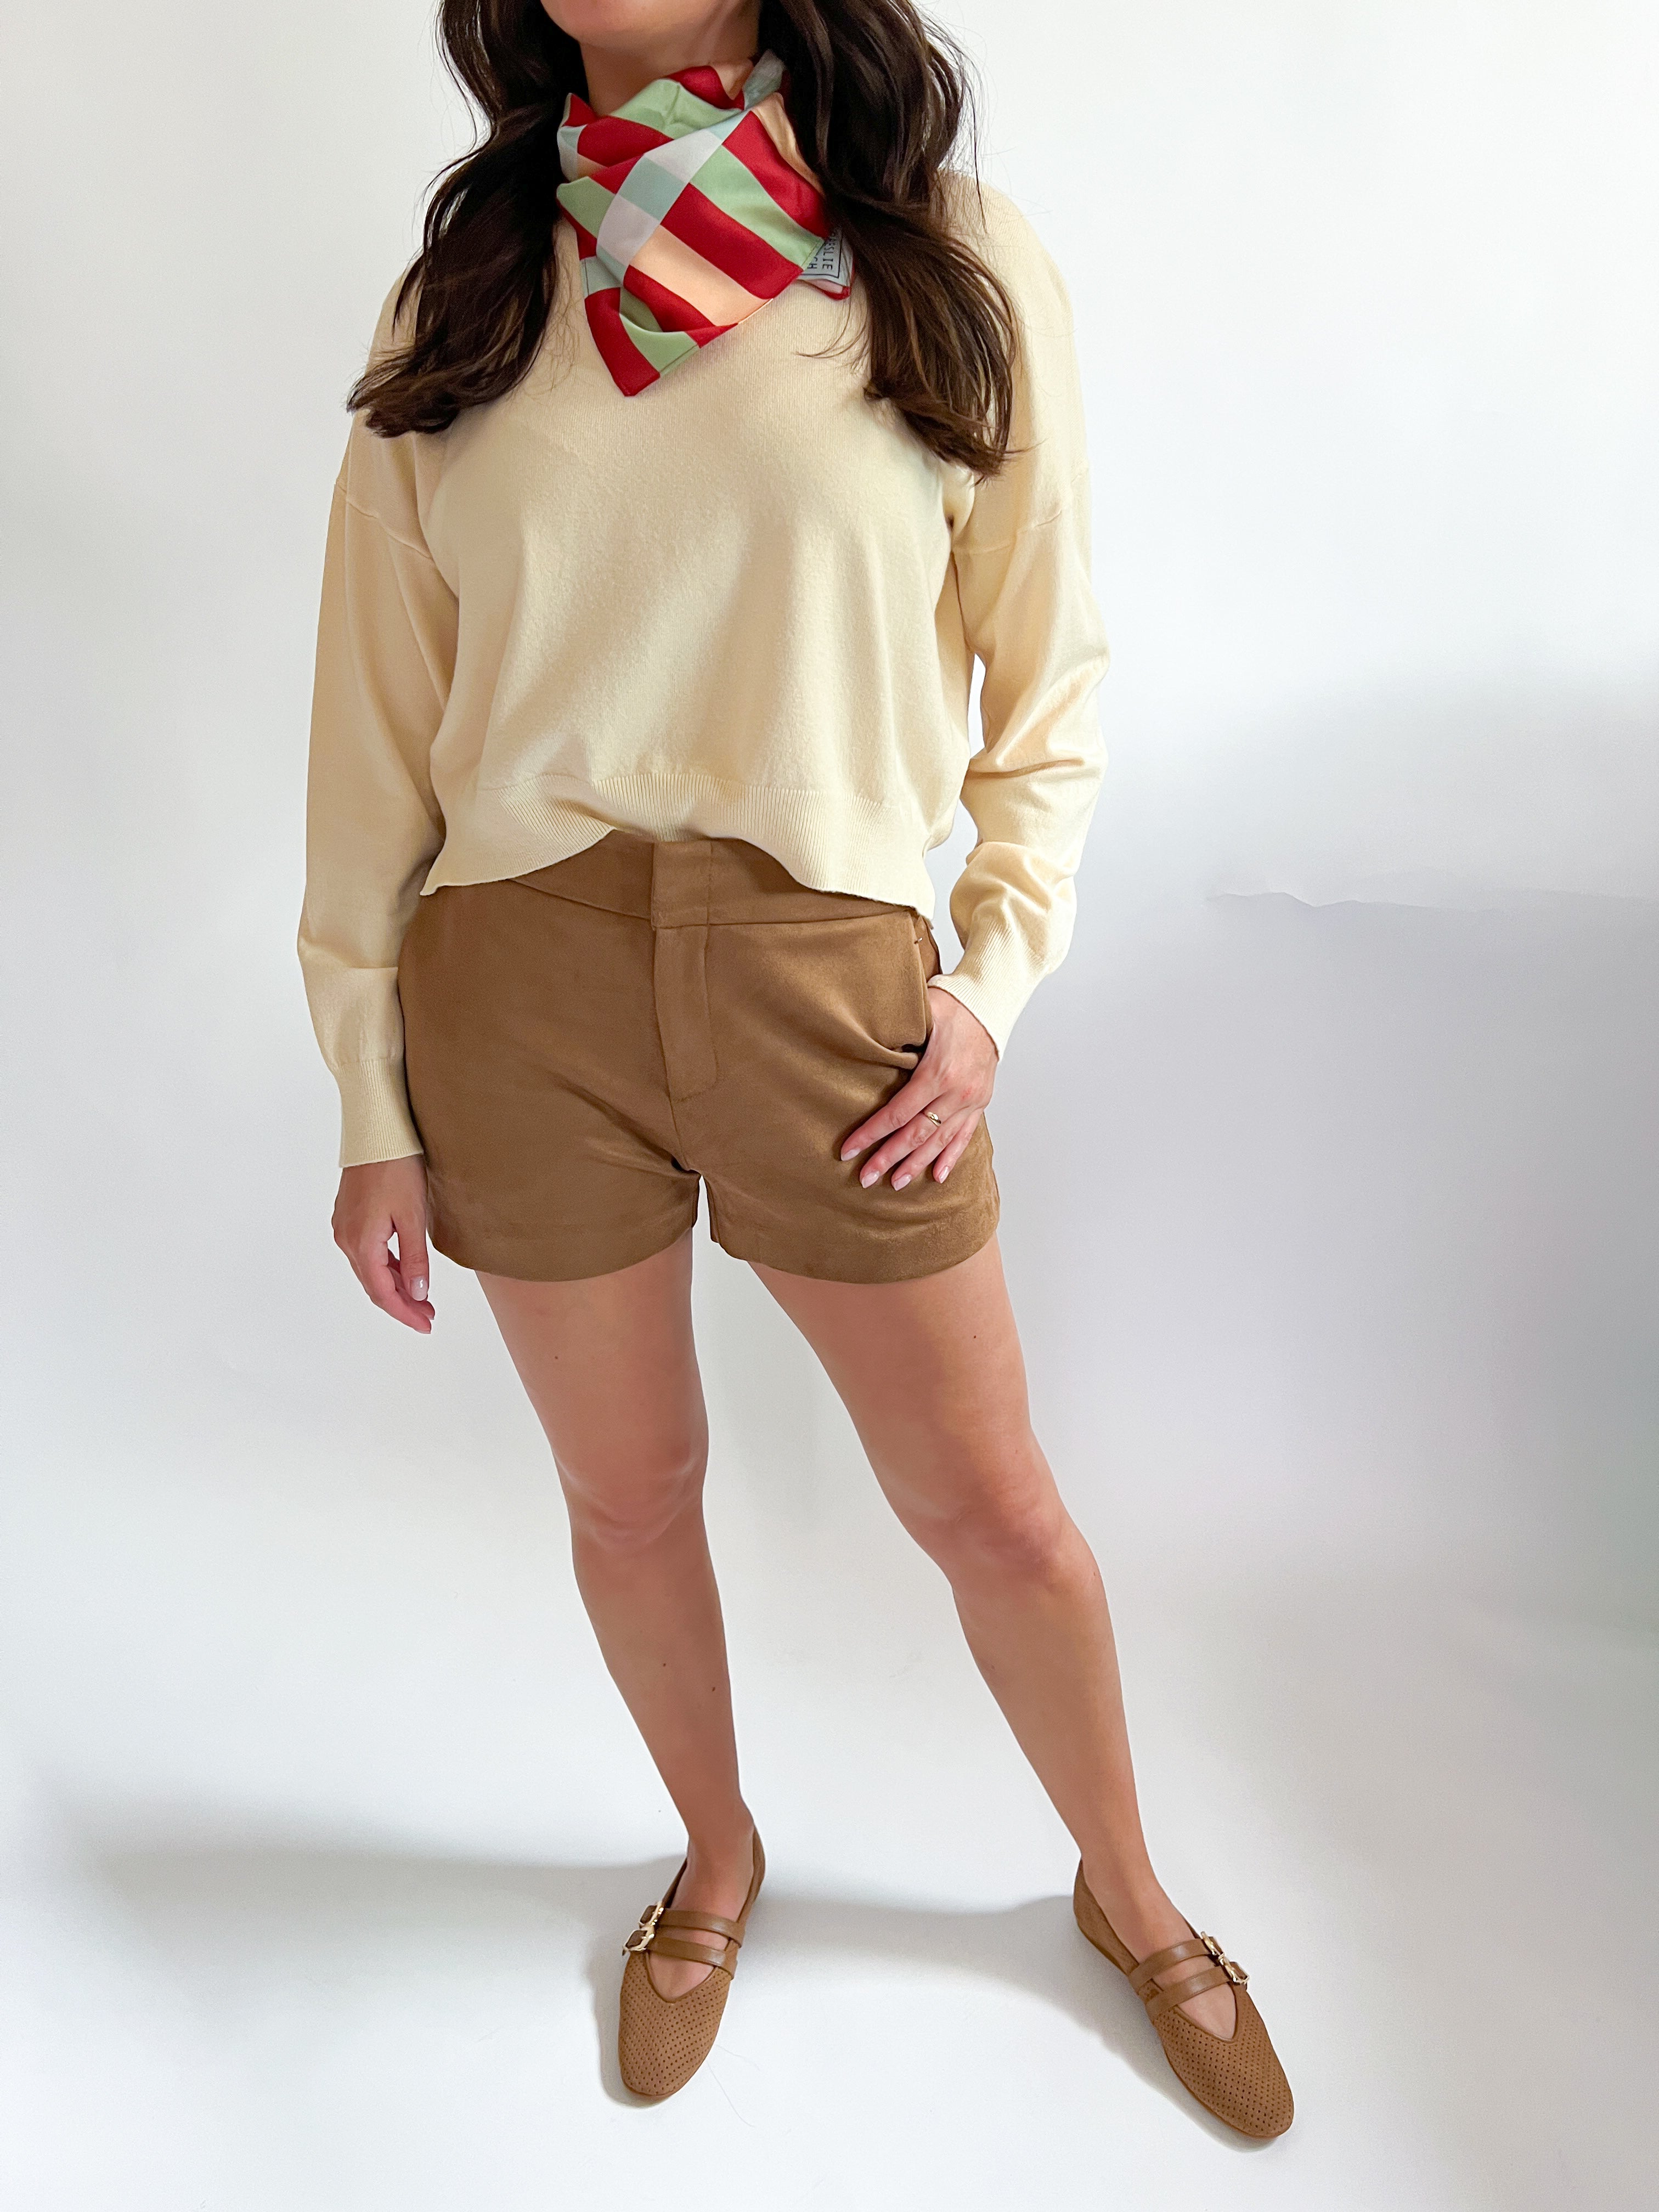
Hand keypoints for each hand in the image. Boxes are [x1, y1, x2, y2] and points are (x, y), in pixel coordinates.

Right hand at [332, 1155, 435, 1331]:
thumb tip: (418, 1294)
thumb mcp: (414, 1216)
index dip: (404, 1313)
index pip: (382, 1293)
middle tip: (429, 1316)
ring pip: (370, 1270)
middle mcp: (346, 1239)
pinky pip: (367, 1253)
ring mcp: (345, 1228)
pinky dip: (387, 1266)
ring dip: (396, 1286)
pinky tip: (406, 1271)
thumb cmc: (397, 1168)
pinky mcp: (349, 1217)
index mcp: (361, 1243)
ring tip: (423, 1298)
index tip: (426, 1326)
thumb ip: (415, 1258)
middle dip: (402, 1304)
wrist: (377, 1132)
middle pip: (374, 1285)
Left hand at [840, 984, 997, 1190]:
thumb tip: (860, 1044)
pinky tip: (938, 1176)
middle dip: (889, 1158)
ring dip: (916, 1164)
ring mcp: (971, 1099)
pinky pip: (965, 1135)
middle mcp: (956, 1092)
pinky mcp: (981, 1101)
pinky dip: (951, 1156)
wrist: (991, 1003)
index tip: (849, 1151)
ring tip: (895, 1183)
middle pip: (916, 1134)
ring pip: (940, 1141)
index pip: (897, 1113)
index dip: (871, 1134)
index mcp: (937, 1073)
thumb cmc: (953, 1004)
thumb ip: (894, 1033)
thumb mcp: (920, 1012)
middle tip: (865, 1178)